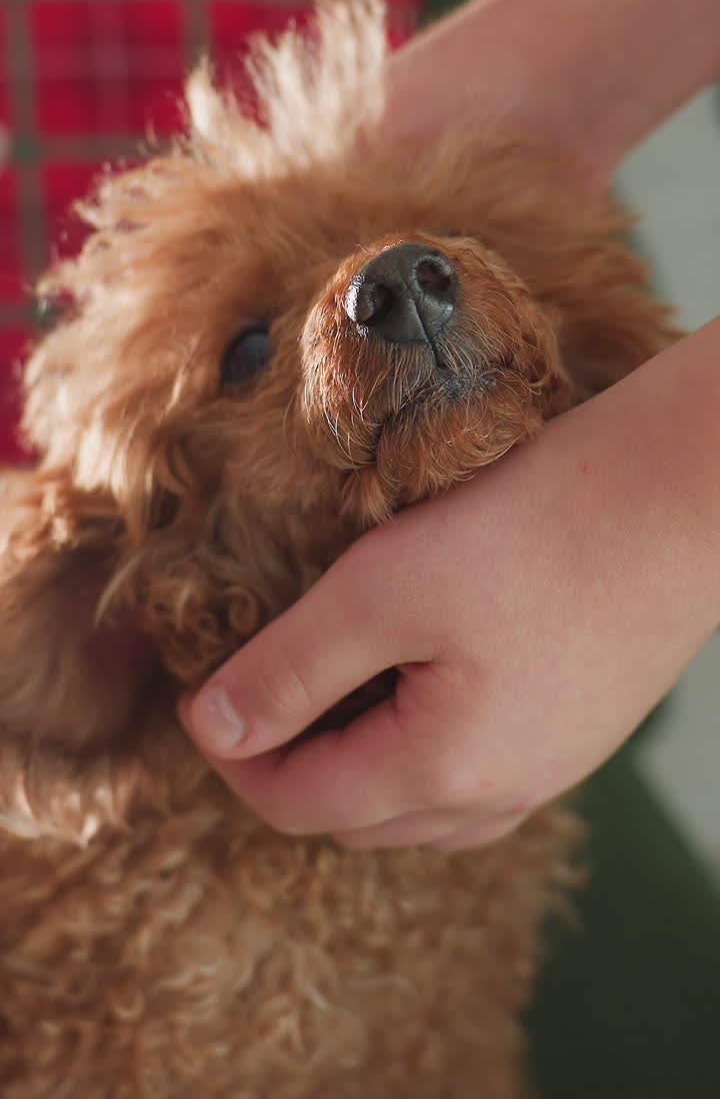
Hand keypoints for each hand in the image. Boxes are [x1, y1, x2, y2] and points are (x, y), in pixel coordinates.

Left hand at [180, 323, 719, 849]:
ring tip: (325, 692)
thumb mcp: (383, 588)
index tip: (199, 696)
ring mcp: (547, 770)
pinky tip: (414, 688)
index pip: (297, 804)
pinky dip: (416, 753)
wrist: (671, 498)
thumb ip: (290, 667)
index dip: (232, 757)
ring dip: (353, 768)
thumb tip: (212, 728)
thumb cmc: (533, 531)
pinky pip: (473, 780)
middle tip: (256, 693)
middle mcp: (499, 795)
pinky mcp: (574, 733)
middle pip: (355, 820)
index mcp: (442, 772)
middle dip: (288, 768)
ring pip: (416, 809)